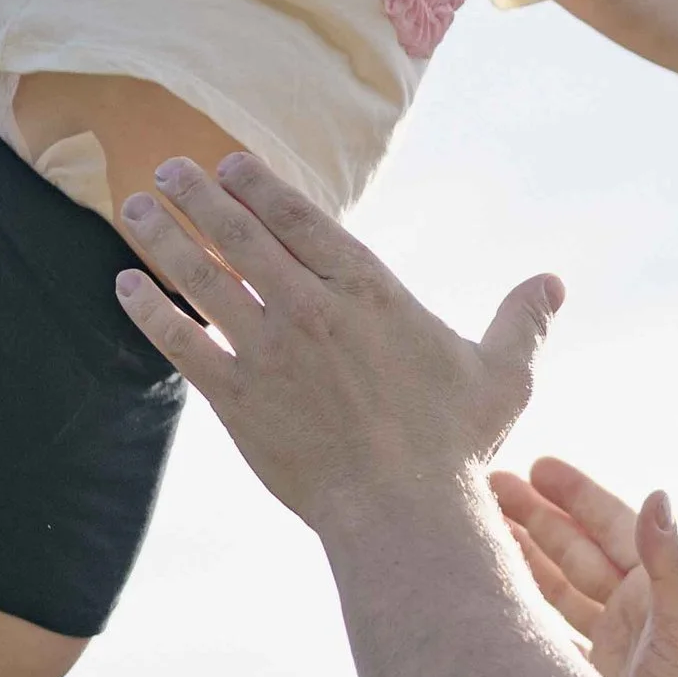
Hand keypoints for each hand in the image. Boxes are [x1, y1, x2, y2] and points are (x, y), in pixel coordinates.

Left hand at [113, 154, 560, 530]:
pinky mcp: (237, 400)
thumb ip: (520, 320)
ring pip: (201, 278)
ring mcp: (269, 352)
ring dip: (162, 237)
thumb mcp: (502, 375)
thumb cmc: (455, 446)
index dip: (258, 184)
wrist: (403, 513)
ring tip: (133, 208)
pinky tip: (125, 285)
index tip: (228, 163)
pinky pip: (182, 343)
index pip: (299, 217)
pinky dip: (150, 310)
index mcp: (368, 290)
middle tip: (168, 167)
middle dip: (198, 195)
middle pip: (240, 234)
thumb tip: (552, 282)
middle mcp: (311, 308)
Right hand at [491, 458, 677, 676]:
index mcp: (660, 587)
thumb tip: (658, 494)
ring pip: (557, 584)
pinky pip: (547, 627)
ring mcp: (609, 641)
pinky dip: (520, 605)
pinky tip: (490, 591)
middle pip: (576, 548)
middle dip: (535, 515)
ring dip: (522, 553)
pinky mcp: (588, 675)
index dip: (575, 493)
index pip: (612, 525)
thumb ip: (670, 563)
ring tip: (479, 527)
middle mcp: (633, 608)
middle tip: (488, 485)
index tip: (536, 464)